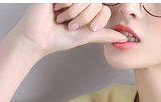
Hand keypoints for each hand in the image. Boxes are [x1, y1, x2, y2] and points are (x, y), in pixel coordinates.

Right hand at [11, 3, 126, 59]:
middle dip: (84, 18)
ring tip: (62, 18)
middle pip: (96, 3)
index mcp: (87, 9)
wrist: (37, 38)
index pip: (103, 8)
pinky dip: (65, 4)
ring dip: (74, 12)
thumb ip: (103, 35)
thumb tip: (122, 36)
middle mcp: (80, 0)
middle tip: (71, 25)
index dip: (98, 20)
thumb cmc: (57, 39)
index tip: (89, 29)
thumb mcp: (84, 37)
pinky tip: (56, 8)